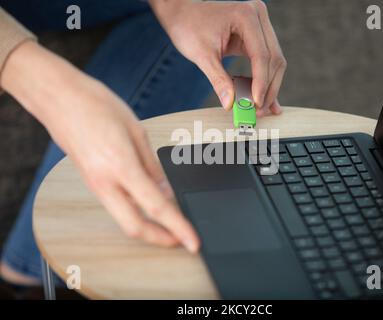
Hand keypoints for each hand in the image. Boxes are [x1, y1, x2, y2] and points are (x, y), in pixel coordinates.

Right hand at [1, 42, 199, 251]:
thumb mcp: (136, 131)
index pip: (156, 207)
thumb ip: (151, 165)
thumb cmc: (96, 105)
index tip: (192, 242)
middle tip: (181, 240)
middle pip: (134, 227)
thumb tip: (165, 190)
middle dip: (160, 239)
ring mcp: (95, 184)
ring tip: (170, 225)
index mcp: (121, 165)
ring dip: (148, 228)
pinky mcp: (91, 182)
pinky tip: (148, 207)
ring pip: (123, 219)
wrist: (58, 98)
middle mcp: (105, 181)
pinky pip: (116, 206)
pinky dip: (135, 213)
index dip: (178, 228)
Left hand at [151, 0, 286, 116]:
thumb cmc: (188, 26)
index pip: (261, 55)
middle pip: (274, 59)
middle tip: (259, 110)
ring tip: (261, 107)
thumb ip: (218, 80)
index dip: (261, 83)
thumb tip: (230, 103)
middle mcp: (258, 16)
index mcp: (246, 16)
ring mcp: (260, 24)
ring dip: (270, 86)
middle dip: (268, 88)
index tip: (256, 103)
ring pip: (275, 61)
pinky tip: (263, 96)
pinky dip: (264, 79)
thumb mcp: (202, 55)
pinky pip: (267, 59)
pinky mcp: (257, 34)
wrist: (182, 13)